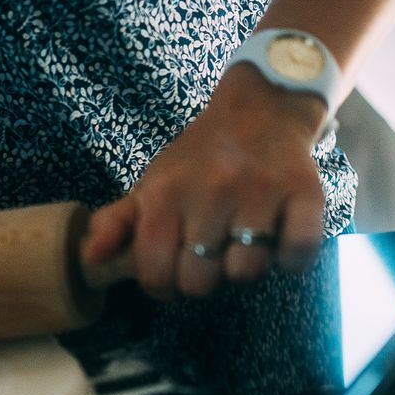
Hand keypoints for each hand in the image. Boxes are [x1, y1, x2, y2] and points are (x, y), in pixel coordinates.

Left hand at [84, 63, 329, 298]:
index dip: (161, 285)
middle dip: (202, 280)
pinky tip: (278, 240)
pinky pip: (297, 253)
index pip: (156, 272)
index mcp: (168, 193)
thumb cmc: (200, 159)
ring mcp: (260, 193)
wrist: (261, 108)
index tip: (172, 273)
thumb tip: (90, 258)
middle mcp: (212, 191)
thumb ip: (118, 222)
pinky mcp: (305, 194)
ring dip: (244, 268)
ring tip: (241, 244)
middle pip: (200, 282)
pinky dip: (290, 259)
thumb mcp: (153, 184)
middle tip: (209, 256)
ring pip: (246, 272)